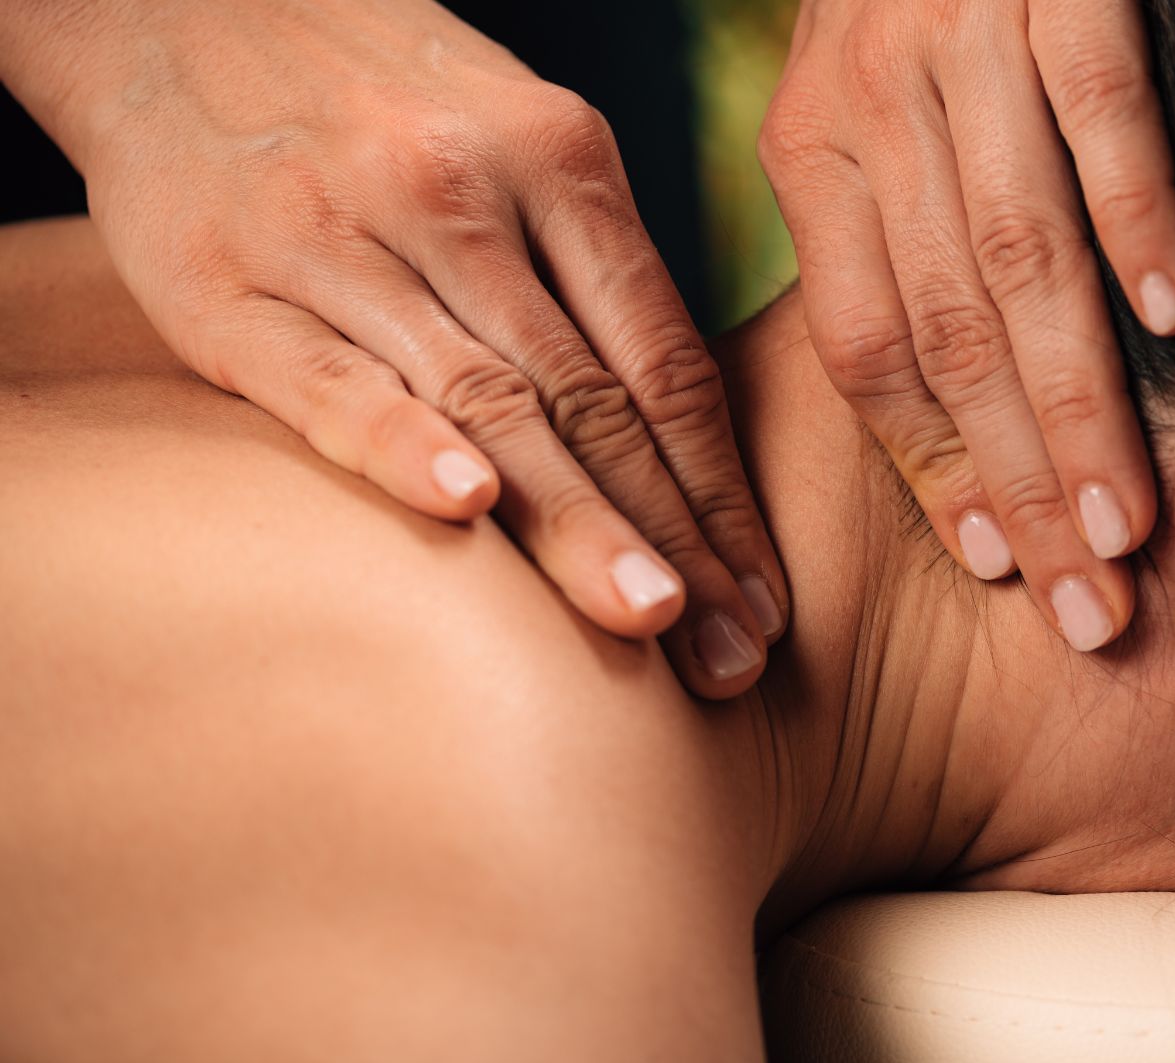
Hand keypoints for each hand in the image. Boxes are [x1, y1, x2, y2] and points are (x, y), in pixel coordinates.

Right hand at [0, 0, 785, 695]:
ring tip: (647, 620)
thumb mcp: (517, 137)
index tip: (764, 600)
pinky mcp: (232, 285)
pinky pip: (331, 376)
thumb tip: (684, 429)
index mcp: (560, 158)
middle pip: (594, 397)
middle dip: (675, 537)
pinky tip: (467, 508)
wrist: (179, 6)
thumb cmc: (383, 100)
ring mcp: (347, 235)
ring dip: (576, 522)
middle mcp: (463, 193)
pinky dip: (402, 442)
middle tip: (735, 656)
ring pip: (487, 398)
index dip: (723, 492)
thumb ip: (592, 267)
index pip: (664, 359)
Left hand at [759, 0, 1174, 651]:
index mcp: (815, 157)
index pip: (866, 350)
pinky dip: (1141, 216)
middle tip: (1085, 605)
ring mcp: (967, 39)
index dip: (933, 470)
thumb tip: (955, 410)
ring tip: (1127, 518)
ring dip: (1075, 399)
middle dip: (1017, 485)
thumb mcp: (863, 110)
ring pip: (1020, 254)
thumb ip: (890, 241)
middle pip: (949, 332)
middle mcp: (874, 107)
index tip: (999, 571)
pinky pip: (1101, 112)